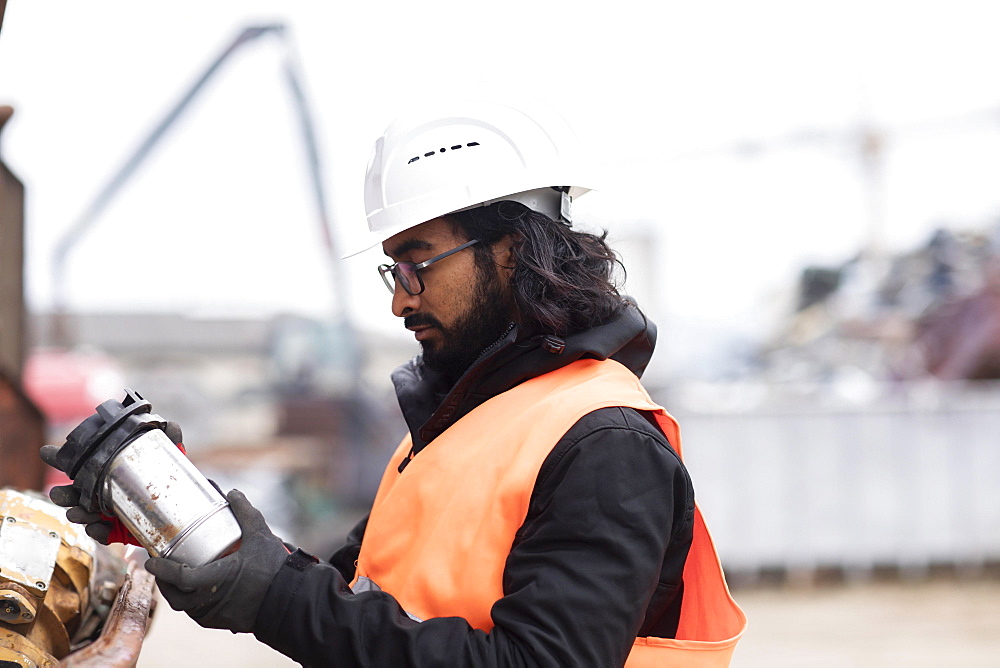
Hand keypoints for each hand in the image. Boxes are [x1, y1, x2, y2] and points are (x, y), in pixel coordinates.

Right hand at [40, 421, 185, 544]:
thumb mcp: (171, 457)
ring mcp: (106, 511)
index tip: (46, 452)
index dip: (60, 457)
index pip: (79, 463)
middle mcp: (100, 491)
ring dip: (78, 513)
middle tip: (59, 493)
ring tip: (78, 512)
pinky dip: (98, 531)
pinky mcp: (116, 530)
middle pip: (73, 492)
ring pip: (83, 514)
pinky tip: (98, 528)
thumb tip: (171, 425)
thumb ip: (170, 442)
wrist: (181, 508)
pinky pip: (101, 534)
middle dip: (63, 494)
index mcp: (106, 469)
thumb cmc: (167, 478)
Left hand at [144, 489, 289, 632]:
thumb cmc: (275, 568)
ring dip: (177, 593)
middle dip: (164, 581)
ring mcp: (215, 615)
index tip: (151, 559)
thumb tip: (232, 493)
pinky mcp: (222, 622)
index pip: (179, 577)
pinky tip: (196, 591)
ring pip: (185, 607)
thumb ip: (244, 512)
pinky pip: (198, 614)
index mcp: (215, 580)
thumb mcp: (260, 535)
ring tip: (175, 576)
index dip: (162, 568)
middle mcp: (210, 601)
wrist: (290, 599)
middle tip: (160, 566)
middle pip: (175, 596)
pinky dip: (192, 602)